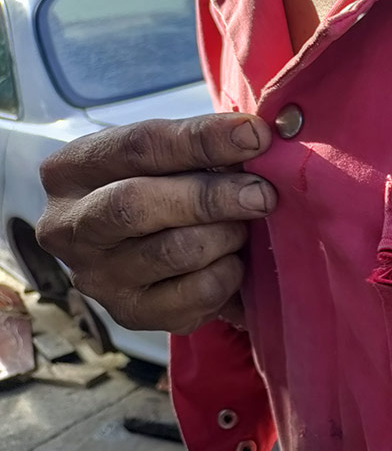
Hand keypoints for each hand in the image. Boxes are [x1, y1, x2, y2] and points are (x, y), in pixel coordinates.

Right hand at [36, 114, 276, 334]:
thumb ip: (202, 146)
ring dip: (225, 236)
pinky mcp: (131, 314)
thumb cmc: (160, 188)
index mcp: (70, 171)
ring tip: (243, 228)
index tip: (255, 136)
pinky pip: (196, 294)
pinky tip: (232, 262)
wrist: (147, 249)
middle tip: (262, 194)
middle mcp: (70, 227)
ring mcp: (97, 277)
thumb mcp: (166, 157)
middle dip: (212, 197)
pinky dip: (229, 274)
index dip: (202, 139)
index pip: (137, 146)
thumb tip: (256, 136)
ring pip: (173, 252)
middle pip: (138, 204)